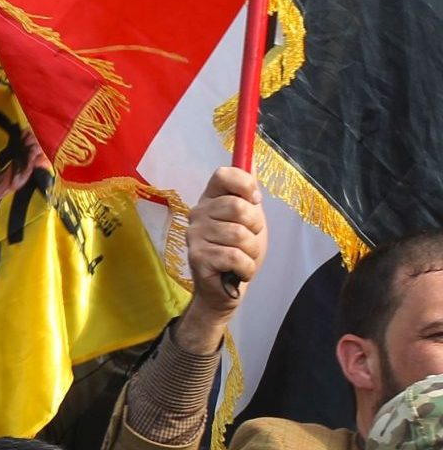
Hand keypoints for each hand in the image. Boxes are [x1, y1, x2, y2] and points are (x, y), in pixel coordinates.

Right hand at [179, 166, 265, 347]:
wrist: (227, 287)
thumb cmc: (238, 250)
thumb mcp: (249, 218)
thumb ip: (247, 192)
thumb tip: (252, 162)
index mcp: (211, 199)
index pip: (223, 175)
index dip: (245, 185)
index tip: (254, 201)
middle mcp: (198, 213)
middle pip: (237, 206)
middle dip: (255, 226)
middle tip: (248, 238)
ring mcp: (195, 235)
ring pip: (239, 234)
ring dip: (251, 251)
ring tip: (243, 257)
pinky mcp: (197, 257)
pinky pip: (235, 257)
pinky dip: (246, 268)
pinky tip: (238, 271)